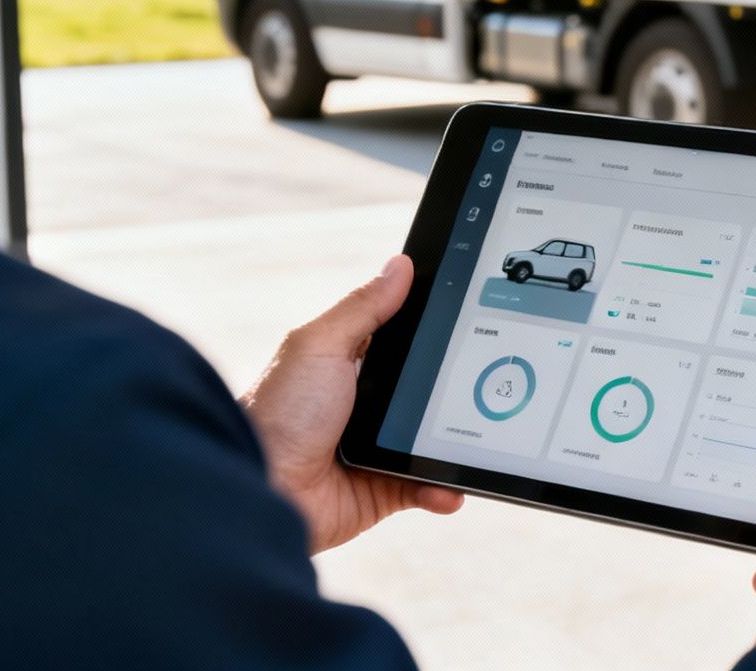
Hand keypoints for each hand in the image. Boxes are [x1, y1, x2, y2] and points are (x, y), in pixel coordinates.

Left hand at [241, 255, 462, 552]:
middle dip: (456, 390)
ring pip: (434, 438)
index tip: (476, 321)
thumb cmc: (278, 415)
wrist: (262, 491)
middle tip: (494, 382)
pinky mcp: (383, 488)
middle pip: (428, 389)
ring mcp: (378, 447)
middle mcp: (366, 405)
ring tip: (482, 437)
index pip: (405, 340)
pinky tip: (449, 487)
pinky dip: (442, 488)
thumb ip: (364, 308)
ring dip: (456, 442)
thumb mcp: (320, 346)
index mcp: (350, 365)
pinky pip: (426, 485)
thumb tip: (401, 265)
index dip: (437, 331)